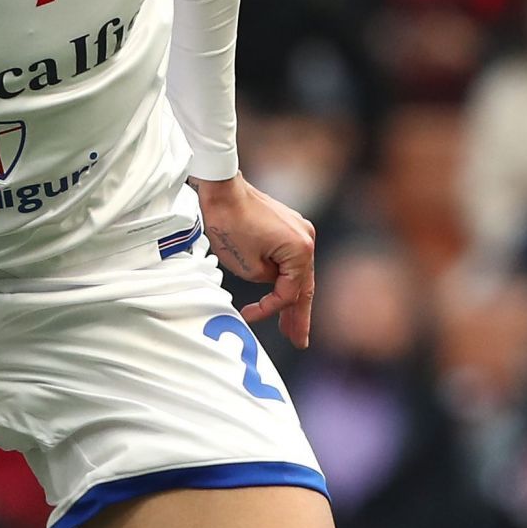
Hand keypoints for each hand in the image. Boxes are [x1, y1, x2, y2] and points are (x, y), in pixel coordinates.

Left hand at [194, 173, 316, 348]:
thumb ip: (264, 280)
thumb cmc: (230, 223)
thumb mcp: (245, 265)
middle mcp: (306, 238)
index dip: (269, 309)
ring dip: (290, 297)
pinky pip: (288, 258)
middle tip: (298, 340)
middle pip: (303, 286)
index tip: (248, 315)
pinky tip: (280, 291)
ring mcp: (298, 229)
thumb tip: (270, 278)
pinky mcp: (286, 225)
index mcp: (300, 250)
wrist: (221, 186)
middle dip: (298, 315)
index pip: (289, 292)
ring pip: (296, 272)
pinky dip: (284, 276)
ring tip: (290, 325)